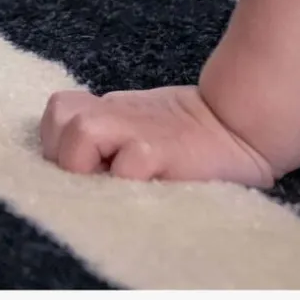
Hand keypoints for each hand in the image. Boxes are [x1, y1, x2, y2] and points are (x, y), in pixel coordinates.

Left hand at [39, 85, 275, 185]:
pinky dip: (126, 179)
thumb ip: (109, 136)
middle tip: (95, 176)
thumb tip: (75, 166)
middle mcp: (116, 115)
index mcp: (109, 111)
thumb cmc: (190, 137)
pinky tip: (142, 188)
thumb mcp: (141, 126)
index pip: (58, 111)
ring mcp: (138, 131)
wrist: (241, 125)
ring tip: (113, 181)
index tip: (83, 167)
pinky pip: (127, 162)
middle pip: (58, 116)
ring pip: (81, 134)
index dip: (58, 140)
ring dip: (87, 164)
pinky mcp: (163, 151)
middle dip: (65, 154)